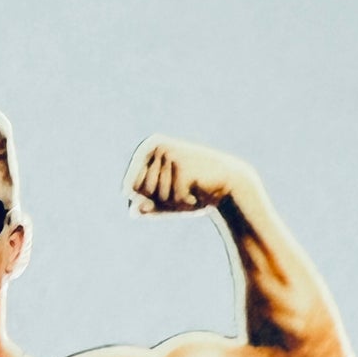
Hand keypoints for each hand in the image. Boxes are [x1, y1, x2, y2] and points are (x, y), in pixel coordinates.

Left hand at [126, 134, 256, 214]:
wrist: (230, 186)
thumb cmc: (194, 194)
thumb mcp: (165, 202)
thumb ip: (145, 207)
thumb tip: (134, 211)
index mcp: (145, 149)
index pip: (127, 190)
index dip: (146, 201)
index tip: (167, 192)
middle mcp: (153, 145)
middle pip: (136, 192)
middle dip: (158, 201)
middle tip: (179, 190)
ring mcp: (166, 153)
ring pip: (150, 195)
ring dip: (170, 202)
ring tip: (188, 189)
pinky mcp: (180, 164)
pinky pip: (170, 198)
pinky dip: (183, 203)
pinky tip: (197, 191)